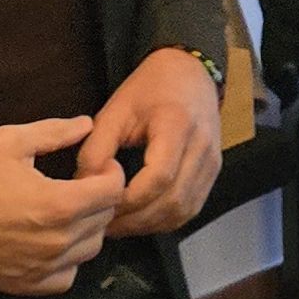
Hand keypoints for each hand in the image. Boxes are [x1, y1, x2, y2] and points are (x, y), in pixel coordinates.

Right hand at [0, 115, 121, 293]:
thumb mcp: (10, 142)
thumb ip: (54, 132)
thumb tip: (87, 124)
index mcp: (59, 203)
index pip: (114, 190)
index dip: (111, 173)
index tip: (97, 167)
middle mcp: (59, 240)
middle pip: (106, 218)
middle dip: (101, 197)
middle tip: (81, 185)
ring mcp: (45, 266)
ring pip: (91, 248)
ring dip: (88, 227)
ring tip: (69, 212)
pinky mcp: (30, 285)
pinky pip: (69, 276)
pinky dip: (70, 260)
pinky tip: (55, 242)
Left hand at [89, 47, 225, 236]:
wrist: (190, 72)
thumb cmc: (149, 88)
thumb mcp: (116, 109)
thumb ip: (97, 146)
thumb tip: (84, 185)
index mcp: (177, 125)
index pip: (159, 176)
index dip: (129, 199)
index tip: (101, 205)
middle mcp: (202, 147)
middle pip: (173, 201)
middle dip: (136, 220)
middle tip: (104, 225)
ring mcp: (213, 162)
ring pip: (184, 210)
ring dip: (150, 225)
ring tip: (120, 225)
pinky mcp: (214, 172)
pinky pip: (191, 208)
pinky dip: (165, 220)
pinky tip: (142, 219)